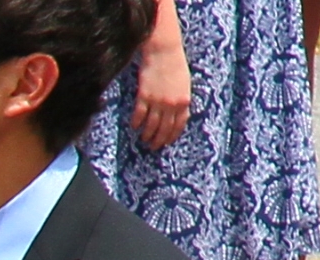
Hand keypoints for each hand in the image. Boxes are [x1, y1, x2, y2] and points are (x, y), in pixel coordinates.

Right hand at [132, 32, 191, 149]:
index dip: (172, 135)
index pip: (179, 125)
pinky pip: (139, 115)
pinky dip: (136, 123)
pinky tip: (134, 126)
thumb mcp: (184, 83)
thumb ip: (181, 99)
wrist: (164, 51)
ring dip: (147, 135)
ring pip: (152, 125)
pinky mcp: (144, 97)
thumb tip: (175, 113)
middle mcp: (171, 104)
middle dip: (159, 140)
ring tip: (144, 139)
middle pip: (165, 128)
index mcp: (184, 100)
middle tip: (154, 147)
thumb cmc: (175, 64)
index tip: (167, 142)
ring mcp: (157, 101)